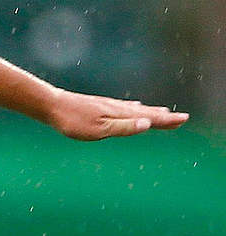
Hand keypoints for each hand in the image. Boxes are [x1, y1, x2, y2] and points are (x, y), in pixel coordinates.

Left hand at [45, 89, 188, 140]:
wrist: (51, 105)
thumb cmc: (73, 121)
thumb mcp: (99, 130)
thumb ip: (124, 127)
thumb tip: (148, 124)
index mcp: (120, 114)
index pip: (149, 118)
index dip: (166, 121)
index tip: (183, 119)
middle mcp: (117, 108)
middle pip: (145, 113)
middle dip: (163, 117)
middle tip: (180, 118)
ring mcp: (108, 106)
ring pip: (135, 109)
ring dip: (150, 112)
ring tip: (162, 113)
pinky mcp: (99, 105)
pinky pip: (124, 107)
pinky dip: (134, 108)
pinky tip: (132, 107)